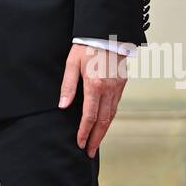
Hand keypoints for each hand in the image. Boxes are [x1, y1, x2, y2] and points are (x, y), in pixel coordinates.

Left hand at [59, 43, 127, 158]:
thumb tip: (63, 106)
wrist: (108, 33)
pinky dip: (110, 119)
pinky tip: (104, 125)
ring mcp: (118, 88)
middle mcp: (109, 90)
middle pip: (103, 121)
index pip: (89, 116)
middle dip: (96, 138)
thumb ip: (68, 86)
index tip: (80, 144)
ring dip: (104, 131)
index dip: (84, 132)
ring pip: (112, 115)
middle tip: (90, 152)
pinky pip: (116, 106)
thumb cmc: (86, 47)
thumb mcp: (72, 64)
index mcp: (95, 85)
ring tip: (96, 143)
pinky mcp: (122, 84)